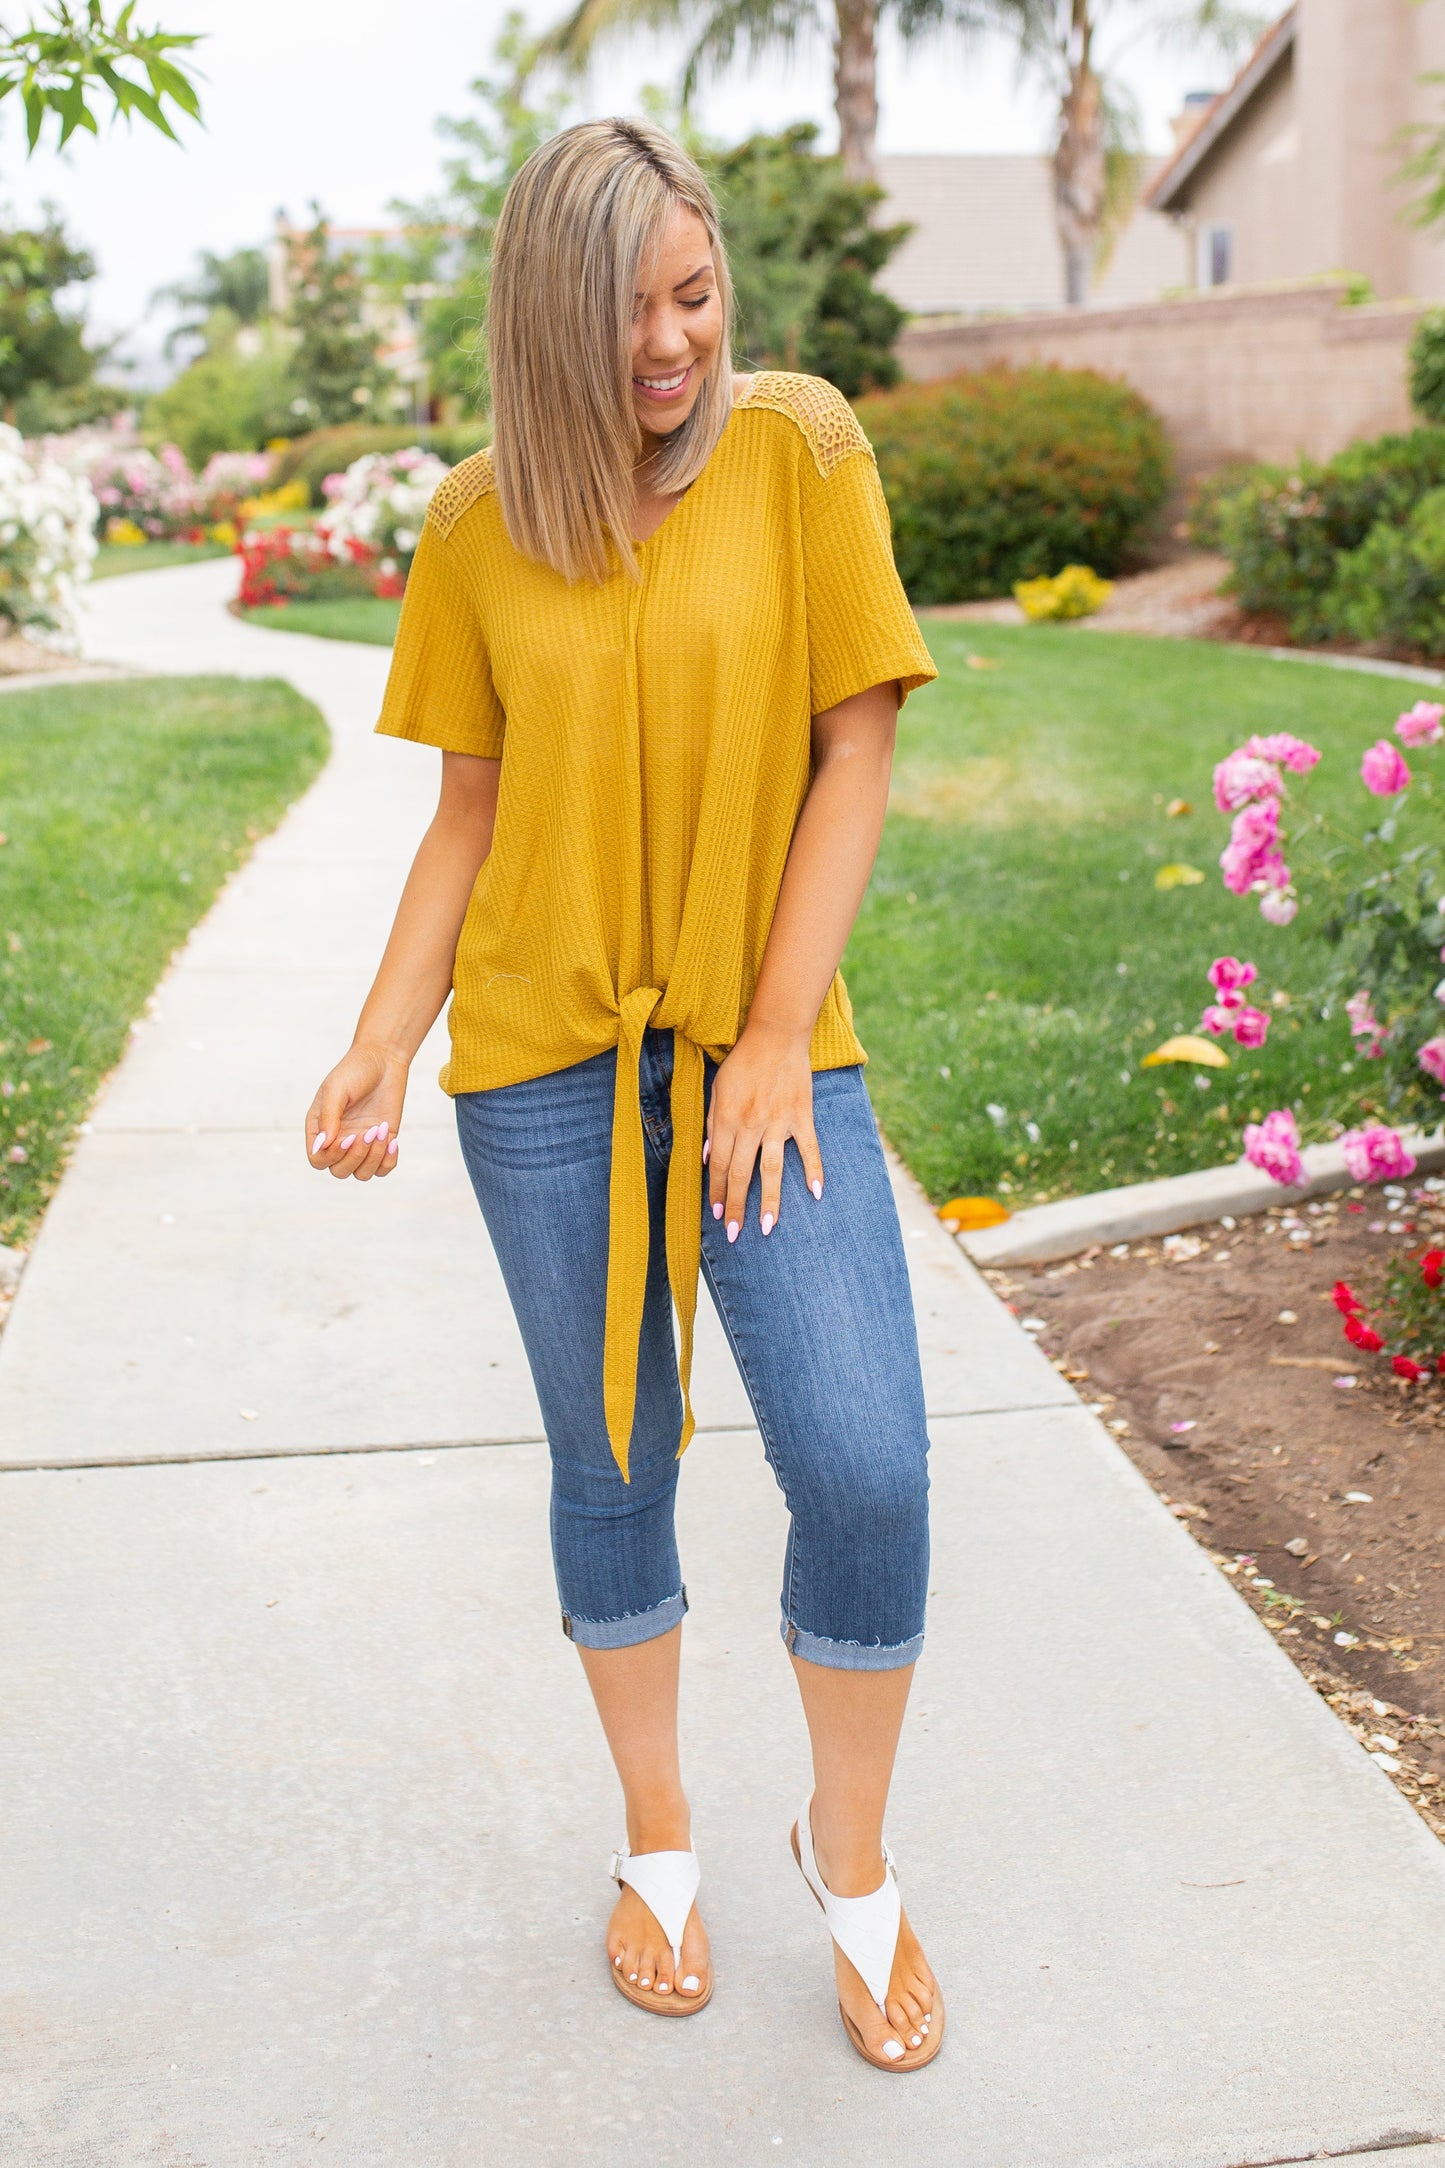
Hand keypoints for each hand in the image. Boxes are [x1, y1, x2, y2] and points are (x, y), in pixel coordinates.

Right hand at [306, 1041, 408, 1181]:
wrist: (383, 1060)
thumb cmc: (354, 1071)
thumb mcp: (336, 1089)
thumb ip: (329, 1117)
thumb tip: (323, 1146)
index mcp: (320, 1129)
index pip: (318, 1160)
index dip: (332, 1156)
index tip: (348, 1136)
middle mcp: (339, 1140)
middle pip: (339, 1171)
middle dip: (356, 1157)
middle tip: (368, 1131)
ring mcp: (361, 1144)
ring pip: (362, 1174)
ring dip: (373, 1159)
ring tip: (379, 1131)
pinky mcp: (382, 1143)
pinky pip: (383, 1168)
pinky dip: (388, 1161)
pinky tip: (392, 1141)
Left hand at [706, 1020, 823, 1240]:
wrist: (775, 1036)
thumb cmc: (742, 1063)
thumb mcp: (716, 1091)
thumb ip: (712, 1126)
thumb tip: (706, 1158)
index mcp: (726, 1119)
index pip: (718, 1165)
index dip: (716, 1192)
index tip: (717, 1216)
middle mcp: (750, 1125)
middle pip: (741, 1174)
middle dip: (736, 1207)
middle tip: (735, 1234)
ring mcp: (778, 1122)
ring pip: (772, 1170)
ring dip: (769, 1202)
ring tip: (767, 1228)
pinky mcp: (801, 1116)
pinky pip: (809, 1149)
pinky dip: (814, 1171)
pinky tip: (816, 1193)